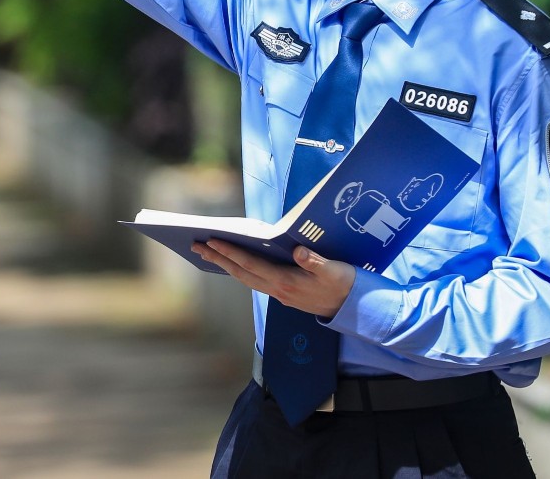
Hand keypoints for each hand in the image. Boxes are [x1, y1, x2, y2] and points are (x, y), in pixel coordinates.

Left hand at [192, 240, 355, 318]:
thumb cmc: (344, 285)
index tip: (212, 241)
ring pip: (245, 278)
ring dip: (225, 265)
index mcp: (287, 282)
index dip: (231, 252)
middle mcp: (278, 290)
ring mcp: (279, 293)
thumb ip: (316, 261)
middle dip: (218, 259)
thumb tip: (297, 250)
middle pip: (241, 273)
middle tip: (196, 246)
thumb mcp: (335, 271)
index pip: (251, 265)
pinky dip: (239, 271)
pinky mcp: (283, 293)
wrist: (353, 308)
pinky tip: (232, 264)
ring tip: (207, 253)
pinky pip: (254, 280)